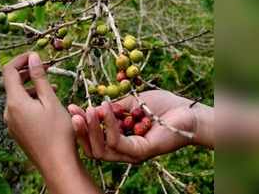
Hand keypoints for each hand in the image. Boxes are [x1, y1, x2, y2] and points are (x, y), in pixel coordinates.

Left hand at [2, 52, 101, 193]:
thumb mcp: (50, 101)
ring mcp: (11, 124)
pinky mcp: (17, 132)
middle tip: (46, 68)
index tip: (35, 55)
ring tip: (51, 87)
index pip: (9, 71)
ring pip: (17, 98)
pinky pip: (19, 110)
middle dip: (27, 73)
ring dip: (31, 88)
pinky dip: (30, 101)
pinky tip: (46, 104)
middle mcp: (8, 112)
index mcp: (15, 102)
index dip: (20, 59)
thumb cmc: (58, 132)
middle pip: (12, 84)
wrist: (57, 164)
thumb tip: (33, 57)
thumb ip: (40, 78)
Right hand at [68, 90, 210, 163]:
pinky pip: (117, 142)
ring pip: (102, 149)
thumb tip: (91, 108)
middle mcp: (124, 151)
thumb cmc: (161, 107)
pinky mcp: (140, 152)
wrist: (187, 111)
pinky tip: (105, 109)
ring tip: (88, 110)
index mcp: (120, 140)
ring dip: (92, 129)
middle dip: (81, 131)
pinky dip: (109, 125)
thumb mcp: (130, 104)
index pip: (94, 139)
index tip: (71, 107)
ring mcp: (132, 154)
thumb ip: (112, 109)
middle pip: (93, 149)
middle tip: (74, 112)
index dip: (81, 125)